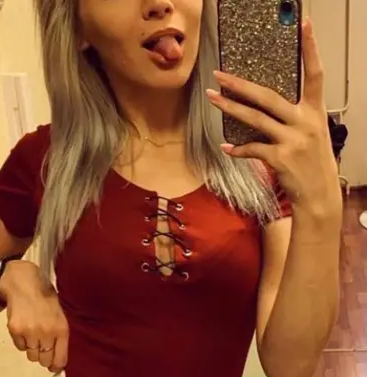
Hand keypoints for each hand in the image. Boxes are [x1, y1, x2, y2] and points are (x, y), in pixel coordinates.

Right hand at [0, 261, 68, 372]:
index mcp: (62, 329)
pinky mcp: (15, 330)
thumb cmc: (46, 300)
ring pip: (31, 355)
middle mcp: (47, 333)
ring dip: (32, 349)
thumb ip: (60, 336)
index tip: (54, 367)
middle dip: (43, 358)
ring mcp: (30, 332)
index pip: (60, 359)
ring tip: (33, 335)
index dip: (56, 366)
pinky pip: (19, 347)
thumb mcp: (60, 316)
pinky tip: (24, 329)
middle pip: (44, 361)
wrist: (25, 284)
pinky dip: (21, 342)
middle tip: (42, 348)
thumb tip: (58, 360)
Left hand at [207, 19, 341, 217]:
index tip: (305, 26)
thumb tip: (265, 106)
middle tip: (220, 75)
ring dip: (230, 108)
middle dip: (241, 84)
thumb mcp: (311, 135)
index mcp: (315, 112)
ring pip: (256, 119)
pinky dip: (238, 148)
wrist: (319, 196)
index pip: (315, 75)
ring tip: (213, 98)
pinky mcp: (281, 159)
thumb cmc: (312, 164)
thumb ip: (294, 118)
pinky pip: (253, 149)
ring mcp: (293, 140)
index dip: (311, 50)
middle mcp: (305, 122)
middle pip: (269, 96)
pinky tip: (226, 147)